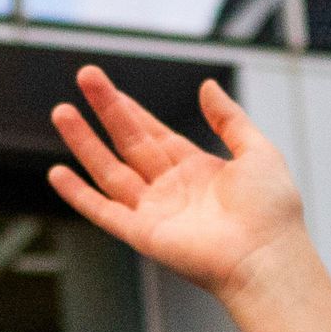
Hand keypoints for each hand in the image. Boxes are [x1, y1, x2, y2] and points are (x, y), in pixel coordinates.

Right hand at [49, 70, 310, 304]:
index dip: (131, 110)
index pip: (154, 134)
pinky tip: (58, 173)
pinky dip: (79, 194)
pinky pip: (104, 211)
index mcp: (198, 171)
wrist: (267, 255)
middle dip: (105, 109)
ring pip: (110, 171)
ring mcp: (155, 212)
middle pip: (128, 143)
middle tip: (84, 76)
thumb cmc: (272, 211)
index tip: (107, 87)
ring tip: (61, 111)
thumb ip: (229, 118)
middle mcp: (172, 190)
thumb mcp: (257, 150)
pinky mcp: (143, 234)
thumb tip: (207, 86)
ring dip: (84, 142)